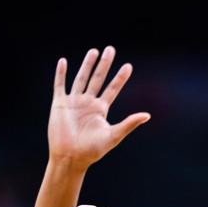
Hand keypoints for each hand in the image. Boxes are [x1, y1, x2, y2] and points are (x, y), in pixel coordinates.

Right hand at [48, 48, 150, 169]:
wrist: (70, 157)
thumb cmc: (92, 150)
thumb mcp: (113, 135)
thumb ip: (129, 124)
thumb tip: (147, 115)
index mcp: (101, 109)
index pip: (113, 89)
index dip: (120, 78)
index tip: (128, 66)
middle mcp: (88, 103)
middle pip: (98, 79)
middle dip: (104, 64)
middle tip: (110, 49)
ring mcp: (74, 102)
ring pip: (81, 79)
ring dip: (87, 65)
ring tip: (94, 51)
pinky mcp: (60, 105)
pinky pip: (60, 86)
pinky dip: (61, 74)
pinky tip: (63, 61)